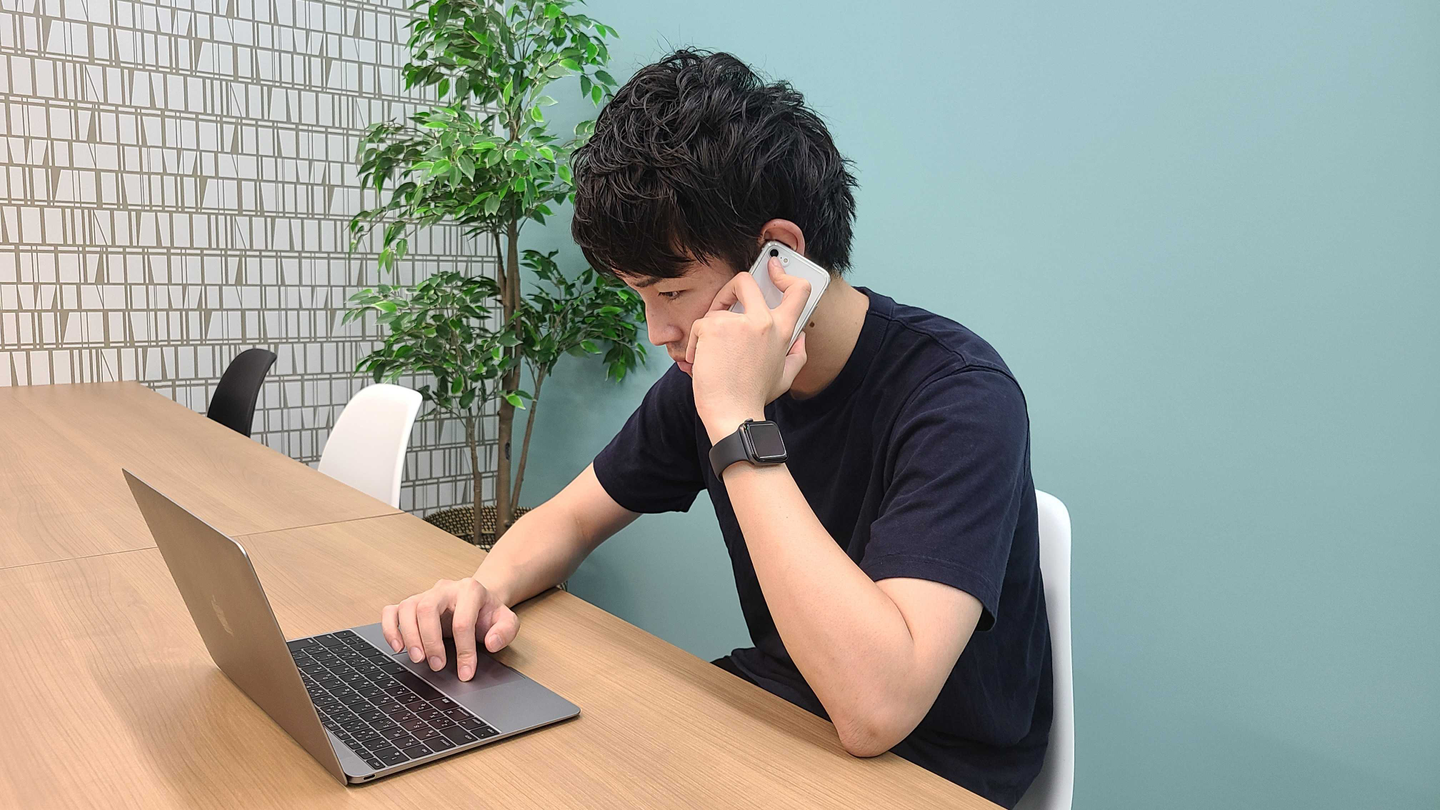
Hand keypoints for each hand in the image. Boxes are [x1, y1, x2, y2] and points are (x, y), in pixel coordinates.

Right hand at [380, 577, 518, 681]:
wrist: (479, 601)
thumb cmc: (489, 613)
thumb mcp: (507, 620)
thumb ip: (506, 631)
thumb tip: (491, 644)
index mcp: (470, 590)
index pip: (463, 621)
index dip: (464, 650)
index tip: (465, 672)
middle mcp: (444, 589)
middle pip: (428, 608)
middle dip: (430, 640)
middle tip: (436, 665)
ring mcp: (425, 595)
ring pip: (407, 608)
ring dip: (409, 636)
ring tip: (418, 659)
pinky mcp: (411, 604)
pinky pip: (391, 611)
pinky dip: (389, 628)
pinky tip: (397, 647)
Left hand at [685, 257, 810, 441]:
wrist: (733, 414)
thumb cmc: (755, 397)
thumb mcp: (785, 377)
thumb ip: (797, 354)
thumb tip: (801, 337)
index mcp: (783, 330)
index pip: (798, 290)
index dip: (785, 274)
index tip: (772, 269)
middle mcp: (763, 321)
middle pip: (745, 281)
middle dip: (730, 290)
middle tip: (722, 306)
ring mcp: (738, 323)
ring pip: (716, 312)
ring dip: (709, 331)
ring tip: (710, 356)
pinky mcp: (713, 328)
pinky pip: (699, 325)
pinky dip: (695, 343)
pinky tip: (699, 361)